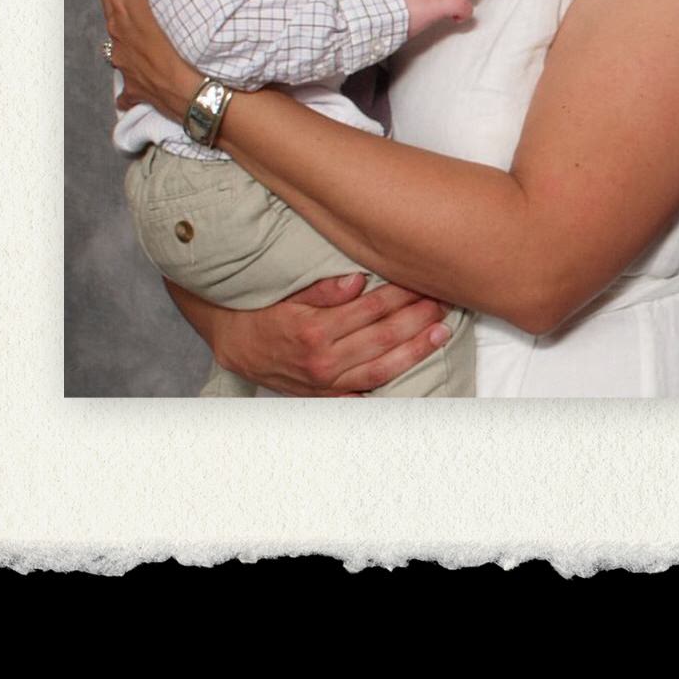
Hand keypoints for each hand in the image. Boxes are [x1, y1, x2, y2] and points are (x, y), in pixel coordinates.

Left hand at [97, 0, 202, 117]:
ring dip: (125, 23)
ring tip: (141, 15)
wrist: (205, 97)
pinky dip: (134, 71)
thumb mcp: (183, 2)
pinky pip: (129, 79)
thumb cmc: (199, 47)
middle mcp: (119, 33)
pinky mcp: (136, 88)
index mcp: (127, 8)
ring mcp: (124, 63)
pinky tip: (143, 71)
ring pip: (117, 36)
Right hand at [180, 273, 458, 396]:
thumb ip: (323, 289)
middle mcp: (323, 361)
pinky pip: (363, 395)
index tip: (424, 282)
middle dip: (417, 318)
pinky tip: (414, 377)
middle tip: (443, 302)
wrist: (236, 347)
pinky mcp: (326, 397)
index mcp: (315, 330)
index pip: (372, 309)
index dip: (402, 295)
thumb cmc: (265, 314)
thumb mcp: (288, 296)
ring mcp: (326, 384)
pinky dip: (388, 388)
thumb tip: (358, 281)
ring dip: (416, 350)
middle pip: (384, 336)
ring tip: (441, 333)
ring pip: (382, 367)